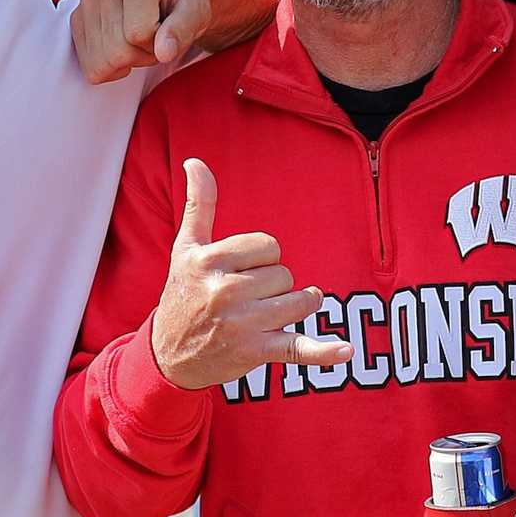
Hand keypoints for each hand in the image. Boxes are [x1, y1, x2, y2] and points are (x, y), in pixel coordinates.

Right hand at [71, 0, 210, 84]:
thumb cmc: (185, 0)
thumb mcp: (198, 11)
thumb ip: (183, 29)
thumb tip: (163, 52)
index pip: (137, 33)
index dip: (159, 44)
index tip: (169, 29)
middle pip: (117, 50)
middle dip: (143, 55)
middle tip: (158, 38)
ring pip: (101, 61)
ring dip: (127, 61)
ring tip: (142, 39)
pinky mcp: (77, 17)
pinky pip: (89, 65)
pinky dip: (110, 66)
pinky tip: (124, 45)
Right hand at [147, 157, 347, 393]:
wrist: (170, 356)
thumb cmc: (184, 294)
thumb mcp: (186, 249)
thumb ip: (199, 204)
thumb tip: (195, 161)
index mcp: (208, 261)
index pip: (269, 245)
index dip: (260, 259)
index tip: (239, 273)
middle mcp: (224, 292)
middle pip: (284, 274)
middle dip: (271, 286)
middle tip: (242, 300)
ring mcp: (241, 324)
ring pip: (299, 301)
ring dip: (293, 307)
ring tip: (267, 316)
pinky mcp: (255, 351)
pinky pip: (297, 348)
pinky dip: (323, 352)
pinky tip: (345, 350)